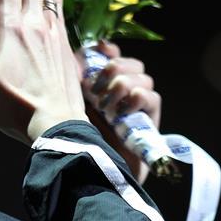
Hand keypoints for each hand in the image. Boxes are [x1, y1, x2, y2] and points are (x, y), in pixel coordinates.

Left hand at [74, 40, 161, 183]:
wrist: (91, 172)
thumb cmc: (76, 137)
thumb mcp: (69, 102)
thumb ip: (72, 79)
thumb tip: (70, 55)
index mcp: (101, 83)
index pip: (112, 53)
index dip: (106, 49)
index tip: (98, 50)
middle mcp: (122, 91)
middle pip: (129, 62)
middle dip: (112, 69)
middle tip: (95, 89)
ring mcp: (138, 106)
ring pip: (141, 77)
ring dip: (121, 87)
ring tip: (106, 107)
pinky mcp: (149, 120)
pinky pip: (151, 96)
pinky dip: (136, 99)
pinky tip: (121, 114)